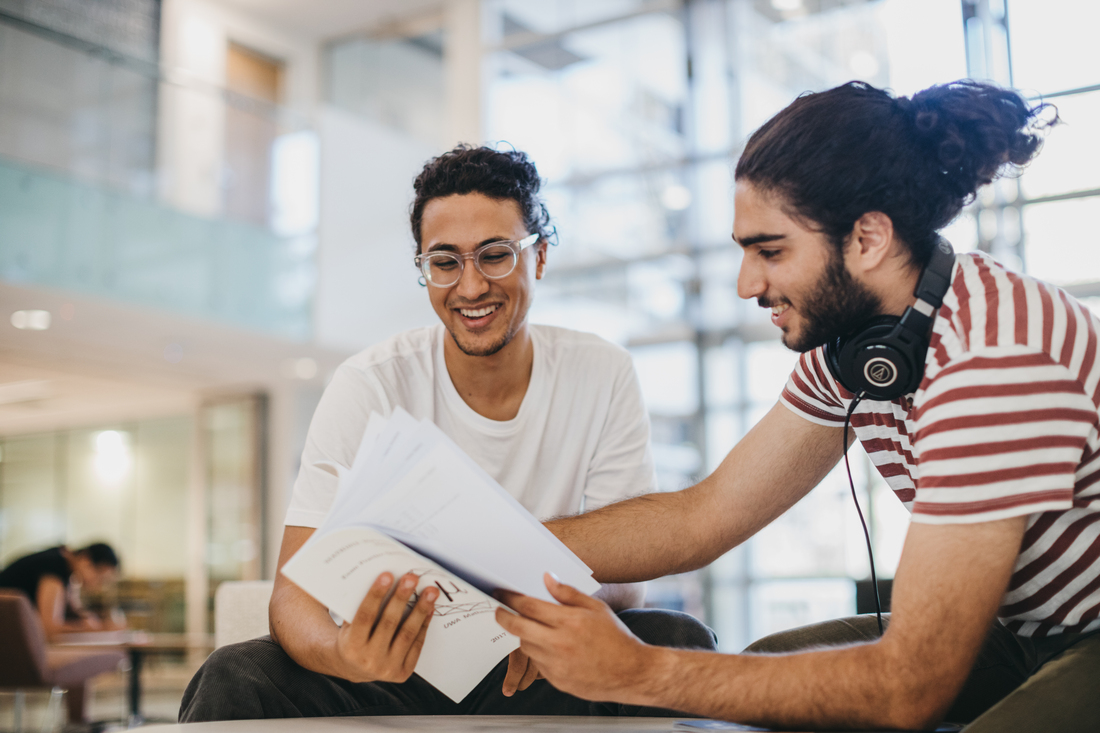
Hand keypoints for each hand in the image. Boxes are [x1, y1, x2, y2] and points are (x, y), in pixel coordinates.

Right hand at [334, 572, 436, 682]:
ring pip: (407, 634)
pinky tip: (430, 608)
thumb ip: (357, 605)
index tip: (388, 574)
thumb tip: (380, 574)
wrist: (355, 668)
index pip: (365, 616)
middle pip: (389, 623)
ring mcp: (387, 668)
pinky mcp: (403, 673)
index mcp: (351, 646)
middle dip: (401, 598)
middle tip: (412, 577)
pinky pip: (416, 645)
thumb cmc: (352, 637)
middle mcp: (368, 659)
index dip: (376, 594)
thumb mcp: (348, 624)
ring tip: (431, 591)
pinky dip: (424, 625)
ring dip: (421, 610)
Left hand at [494, 573, 652, 703]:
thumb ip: (568, 593)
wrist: (631, 673)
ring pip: (526, 646)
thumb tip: (547, 578)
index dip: (511, 599)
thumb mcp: (596, 608)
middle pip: (518, 627)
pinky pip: (538, 664)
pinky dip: (539, 654)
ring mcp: (556, 665)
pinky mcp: (557, 681)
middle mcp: (559, 644)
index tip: (502, 594)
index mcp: (569, 622)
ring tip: (535, 629)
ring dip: (525, 636)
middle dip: (503, 616)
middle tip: (499, 611)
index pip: (529, 606)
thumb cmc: (616, 639)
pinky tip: (551, 648)